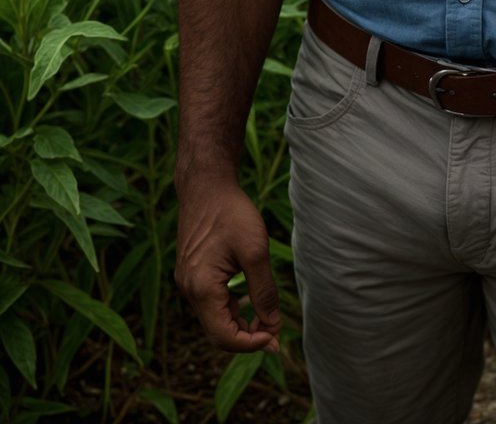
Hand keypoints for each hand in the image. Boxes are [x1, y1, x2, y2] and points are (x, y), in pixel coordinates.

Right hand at [175, 176, 282, 352]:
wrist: (207, 184)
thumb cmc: (231, 212)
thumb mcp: (255, 250)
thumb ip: (263, 291)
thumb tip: (272, 324)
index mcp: (200, 288)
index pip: (224, 336)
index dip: (251, 343)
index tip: (275, 337)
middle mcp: (188, 290)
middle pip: (217, 332)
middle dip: (247, 337)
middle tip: (275, 335)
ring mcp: (187, 282)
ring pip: (214, 318)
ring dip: (240, 323)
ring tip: (267, 318)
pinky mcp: (191, 273)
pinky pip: (210, 303)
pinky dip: (230, 308)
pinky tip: (250, 300)